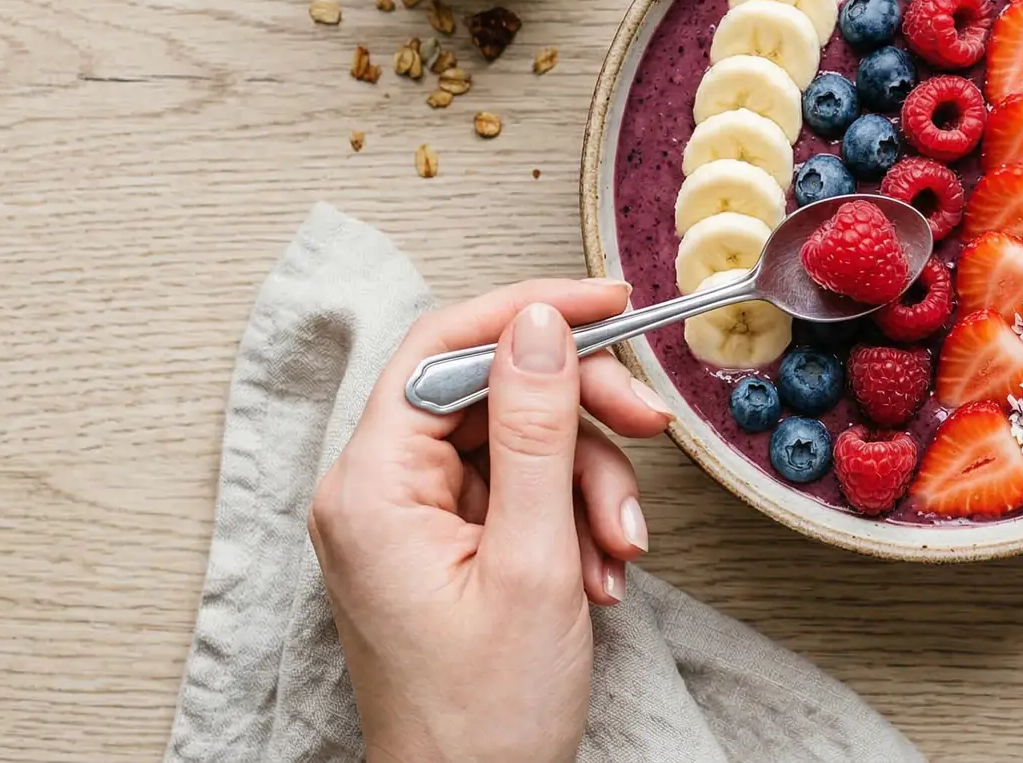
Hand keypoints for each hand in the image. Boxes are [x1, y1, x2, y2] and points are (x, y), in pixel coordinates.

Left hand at [308, 280, 673, 762]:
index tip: (612, 306)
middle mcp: (376, 492)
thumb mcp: (532, 561)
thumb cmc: (485, 716)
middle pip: (492, 393)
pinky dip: (571, 521)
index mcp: (372, 487)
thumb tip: (540, 326)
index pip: (445, 347)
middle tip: (650, 432)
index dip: (532, 313)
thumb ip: (538, 431)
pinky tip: (598, 574)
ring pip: (519, 443)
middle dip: (580, 418)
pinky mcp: (442, 547)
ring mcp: (408, 521)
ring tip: (618, 555)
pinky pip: (518, 493)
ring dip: (588, 486)